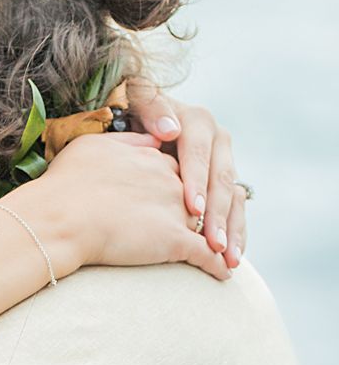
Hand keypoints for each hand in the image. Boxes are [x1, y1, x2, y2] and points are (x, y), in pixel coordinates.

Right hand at [22, 130, 233, 281]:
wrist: (60, 217)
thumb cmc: (65, 185)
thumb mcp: (94, 146)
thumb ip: (128, 140)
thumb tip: (151, 137)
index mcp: (154, 158)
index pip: (182, 170)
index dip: (185, 188)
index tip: (187, 202)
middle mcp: (171, 179)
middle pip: (201, 196)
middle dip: (211, 213)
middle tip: (216, 231)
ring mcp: (176, 209)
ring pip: (209, 225)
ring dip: (220, 240)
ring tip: (226, 256)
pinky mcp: (175, 240)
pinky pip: (206, 255)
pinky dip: (217, 266)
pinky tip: (223, 275)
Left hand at [126, 83, 246, 268]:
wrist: (136, 131)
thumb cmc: (129, 121)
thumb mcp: (136, 105)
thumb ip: (151, 110)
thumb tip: (170, 129)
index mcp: (197, 122)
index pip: (200, 154)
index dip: (197, 182)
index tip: (192, 209)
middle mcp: (217, 141)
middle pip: (221, 180)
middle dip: (218, 214)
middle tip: (214, 243)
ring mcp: (223, 164)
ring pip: (234, 197)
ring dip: (233, 229)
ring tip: (229, 258)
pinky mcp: (223, 186)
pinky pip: (234, 211)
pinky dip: (234, 234)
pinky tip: (230, 258)